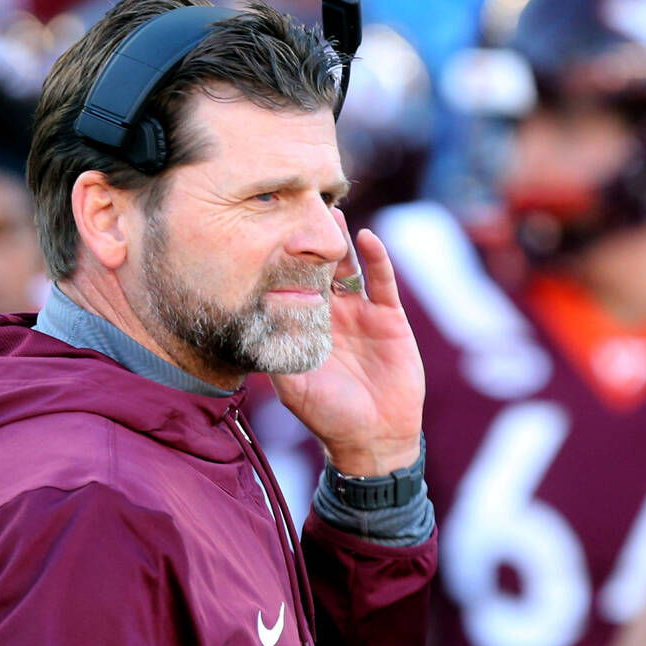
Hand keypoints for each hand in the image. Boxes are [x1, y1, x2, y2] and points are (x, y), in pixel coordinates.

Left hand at [270, 210, 423, 475]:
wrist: (373, 436)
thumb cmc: (328, 416)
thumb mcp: (293, 387)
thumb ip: (277, 356)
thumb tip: (256, 323)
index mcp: (303, 328)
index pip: (288, 287)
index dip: (280, 264)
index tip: (265, 236)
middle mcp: (330, 315)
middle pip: (317, 270)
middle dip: (308, 244)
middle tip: (295, 209)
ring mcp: (360, 313)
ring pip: (347, 269)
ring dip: (339, 243)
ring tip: (330, 214)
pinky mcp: (388, 317)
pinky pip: (381, 281)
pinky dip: (376, 259)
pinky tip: (367, 237)